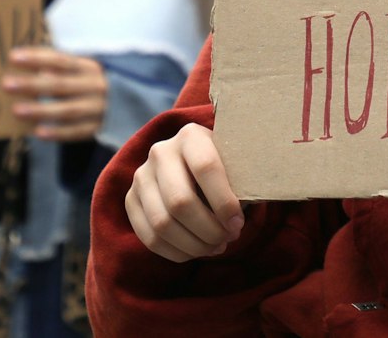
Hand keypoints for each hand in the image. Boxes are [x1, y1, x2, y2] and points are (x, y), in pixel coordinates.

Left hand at [4, 47, 108, 141]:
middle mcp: (96, 86)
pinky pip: (76, 131)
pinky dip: (58, 132)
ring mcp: (99, 108)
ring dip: (41, 110)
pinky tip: (37, 132)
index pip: (61, 60)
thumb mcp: (82, 71)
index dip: (37, 58)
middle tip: (6, 84)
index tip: (12, 57)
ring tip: (16, 110)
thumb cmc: (92, 85)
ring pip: (68, 109)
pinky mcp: (99, 128)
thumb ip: (59, 69)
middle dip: (32, 84)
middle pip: (61, 84)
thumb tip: (32, 69)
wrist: (128, 105)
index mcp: (90, 67)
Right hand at [124, 122, 244, 262]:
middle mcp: (160, 151)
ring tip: (215, 247)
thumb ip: (243, 179)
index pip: (206, 168)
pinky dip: (176, 252)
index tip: (238, 224)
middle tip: (227, 239)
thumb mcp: (235, 164)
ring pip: (162, 223)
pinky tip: (195, 252)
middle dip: (208, 230)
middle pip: (180, 201)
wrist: (191, 164)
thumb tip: (256, 202)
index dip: (224, 203)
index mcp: (191, 135)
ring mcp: (141, 176)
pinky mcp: (130, 200)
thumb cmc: (224, 167)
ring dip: (193, 245)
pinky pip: (149, 237)